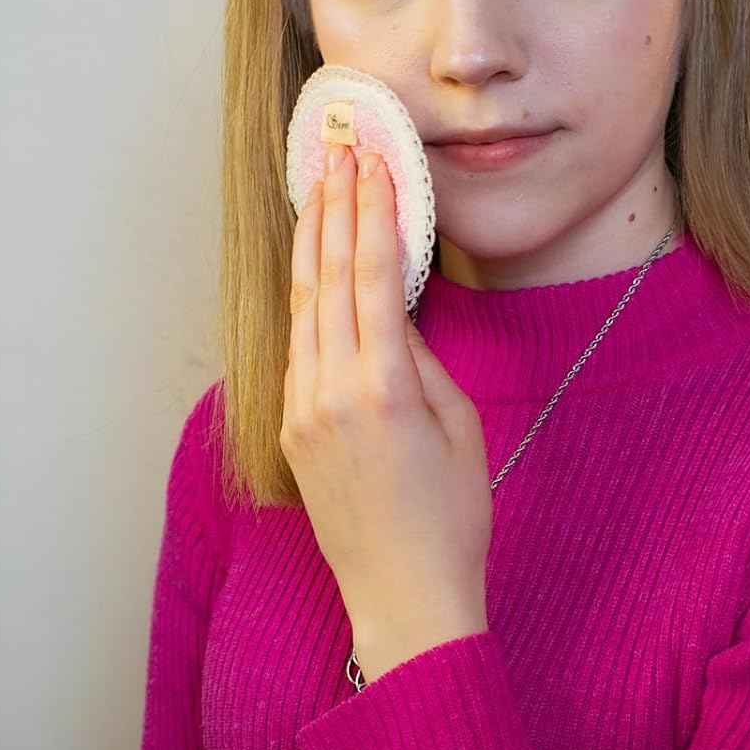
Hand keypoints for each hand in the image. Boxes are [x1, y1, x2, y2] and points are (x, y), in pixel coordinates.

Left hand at [282, 141, 491, 681]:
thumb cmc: (451, 517)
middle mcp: (330, 391)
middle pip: (327, 278)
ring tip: (317, 189)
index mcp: (382, 387)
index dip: (372, 212)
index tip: (374, 163)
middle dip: (334, 209)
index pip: (371, 276)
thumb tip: (392, 310)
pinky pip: (296, 346)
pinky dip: (303, 295)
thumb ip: (421, 360)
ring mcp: (302, 411)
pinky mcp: (291, 428)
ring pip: (301, 306)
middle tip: (338, 153)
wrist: (403, 597)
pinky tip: (308, 263)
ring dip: (310, 243)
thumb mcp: (459, 426)